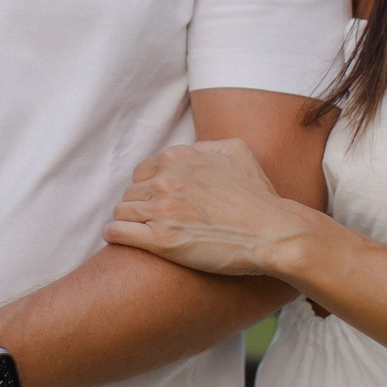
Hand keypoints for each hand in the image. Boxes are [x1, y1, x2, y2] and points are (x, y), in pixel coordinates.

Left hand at [104, 139, 312, 276]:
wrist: (271, 232)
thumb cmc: (259, 196)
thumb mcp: (238, 151)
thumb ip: (208, 145)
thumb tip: (192, 149)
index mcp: (179, 158)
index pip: (143, 171)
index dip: (148, 187)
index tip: (156, 201)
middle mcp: (166, 180)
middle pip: (131, 192)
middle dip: (138, 205)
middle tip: (148, 220)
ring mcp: (161, 210)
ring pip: (121, 210)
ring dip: (126, 220)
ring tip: (134, 231)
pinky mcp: (160, 240)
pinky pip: (118, 232)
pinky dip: (114, 234)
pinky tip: (118, 238)